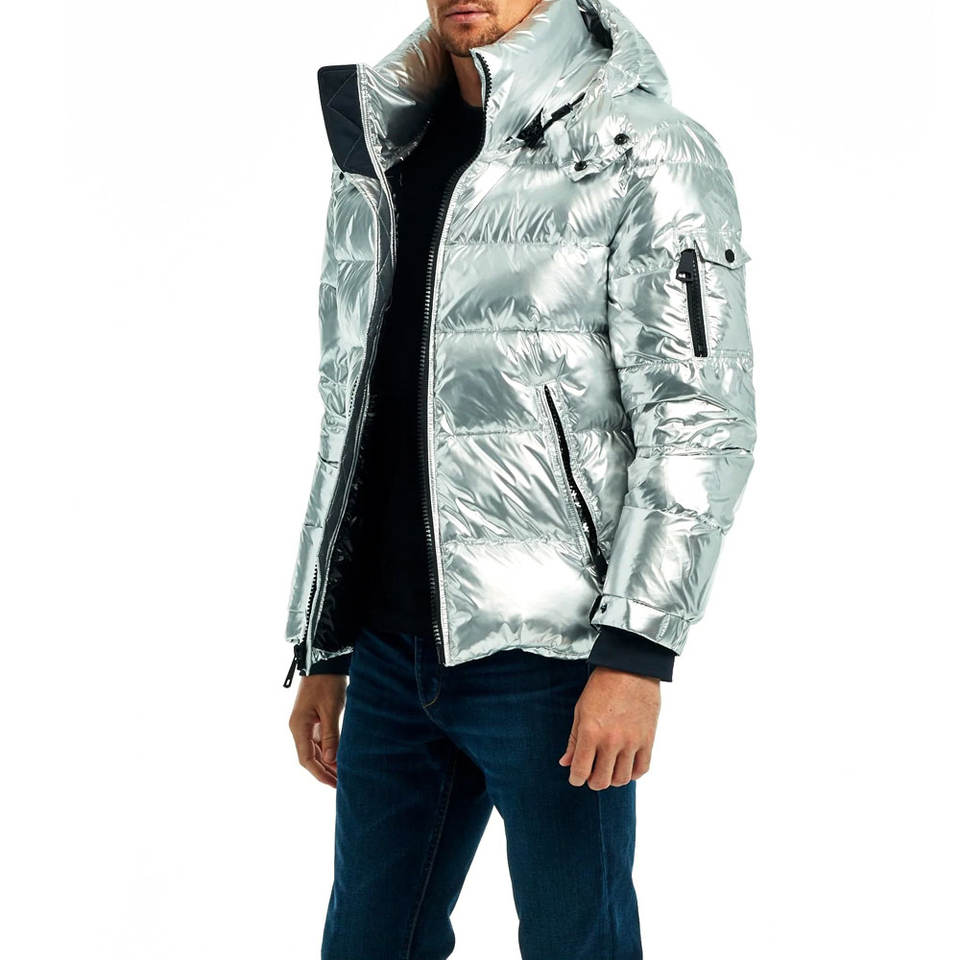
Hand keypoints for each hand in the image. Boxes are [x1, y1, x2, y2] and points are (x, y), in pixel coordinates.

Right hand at [288, 674, 346, 786]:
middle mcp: (299, 727)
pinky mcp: (314, 718)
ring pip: (314, 750)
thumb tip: (330, 760)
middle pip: (309, 757)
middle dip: (324, 771)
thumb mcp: (330, 710)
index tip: (334, 784)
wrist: (324, 661)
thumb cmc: (327, 683)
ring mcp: (306, 723)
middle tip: (341, 784)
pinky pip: (319, 740)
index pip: (306, 759)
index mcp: (299, 726)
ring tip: (342, 774)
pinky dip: (328, 750)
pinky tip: (339, 757)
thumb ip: (330, 736)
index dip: (320, 774)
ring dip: (327, 762)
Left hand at [559, 666, 660, 789]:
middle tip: (592, 773)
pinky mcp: (648, 740)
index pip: (580, 772)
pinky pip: (641, 769)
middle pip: (601, 781)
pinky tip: (625, 765)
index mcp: (591, 733)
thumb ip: (573, 740)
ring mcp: (632, 742)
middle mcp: (611, 741)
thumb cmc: (602, 686)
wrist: (631, 668)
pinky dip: (632, 773)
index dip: (575, 779)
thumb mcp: (581, 710)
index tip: (576, 777)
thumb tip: (565, 763)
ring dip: (612, 779)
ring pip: (622, 779)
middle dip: (593, 782)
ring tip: (609, 769)